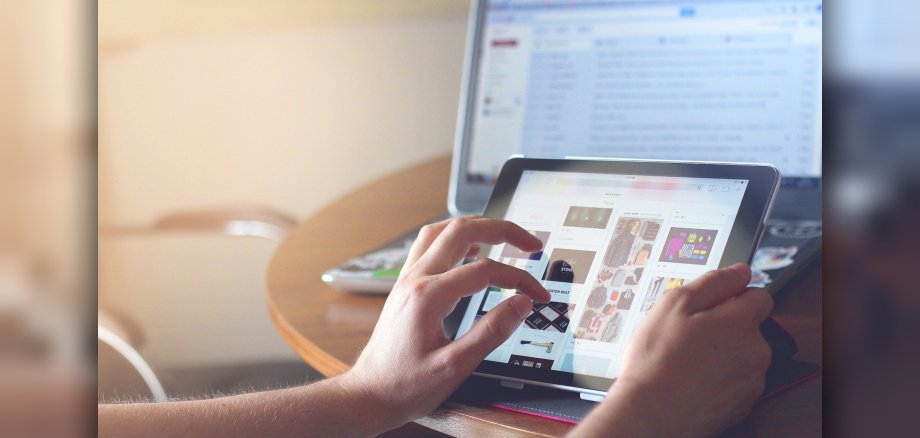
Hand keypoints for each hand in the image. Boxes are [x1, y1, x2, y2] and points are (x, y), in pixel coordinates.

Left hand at [338, 216, 550, 429]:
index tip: (537, 294)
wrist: (368, 394)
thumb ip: (491, 333)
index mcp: (428, 297)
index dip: (519, 278)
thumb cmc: (405, 386)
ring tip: (503, 235)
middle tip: (530, 243)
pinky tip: (470, 249)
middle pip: (461, 230)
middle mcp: (415, 279)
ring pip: (441, 230)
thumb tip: (520, 305)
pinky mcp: (405, 286)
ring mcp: (407, 279)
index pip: (485, 271)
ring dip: (476, 226)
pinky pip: (429, 245)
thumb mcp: (454, 367)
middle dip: (502, 230)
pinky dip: (455, 238)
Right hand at [573, 264, 773, 436]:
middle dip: (724, 326)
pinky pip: (736, 380)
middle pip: (749, 326)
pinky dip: (719, 377)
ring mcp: (751, 380)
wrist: (650, 413)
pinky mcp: (743, 404)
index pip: (758, 294)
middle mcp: (756, 351)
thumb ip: (713, 283)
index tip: (711, 304)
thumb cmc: (657, 361)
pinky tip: (692, 379)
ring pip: (742, 354)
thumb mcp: (674, 305)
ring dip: (722, 353)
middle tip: (688, 334)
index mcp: (741, 322)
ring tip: (686, 359)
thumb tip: (739, 272)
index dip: (733, 295)